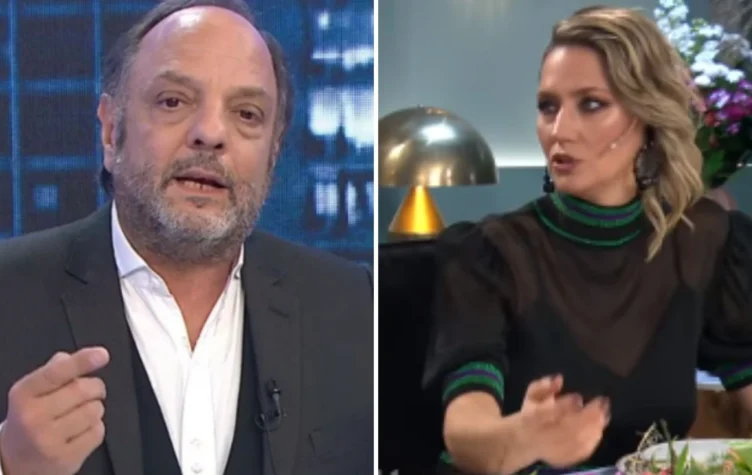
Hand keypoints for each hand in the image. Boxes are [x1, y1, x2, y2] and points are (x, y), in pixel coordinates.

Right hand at [0, 347, 109, 474]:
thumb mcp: (31, 393)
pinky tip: (80, 432)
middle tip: (91, 392)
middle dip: (95, 387)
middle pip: (83, 390)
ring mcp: (49, 440)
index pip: (56, 372)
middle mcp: (33, 417)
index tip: (101, 354)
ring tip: (79, 415)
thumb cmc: (29, 421)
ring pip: (94, 410)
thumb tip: (69, 357)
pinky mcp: (65, 458)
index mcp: (24, 394)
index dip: (82, 362)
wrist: (15, 463)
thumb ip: (53, 371)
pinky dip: (95, 428)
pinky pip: (98, 432)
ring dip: (95, 408)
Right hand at [517, 375, 609, 467]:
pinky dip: (593, 440)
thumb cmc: (531, 414)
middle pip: (568, 427)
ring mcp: (555, 449)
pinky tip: (600, 429)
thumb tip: (559, 379)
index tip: (578, 397)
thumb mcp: (532, 396)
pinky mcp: (565, 458)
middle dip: (588, 415)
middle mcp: (544, 434)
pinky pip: (582, 452)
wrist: (526, 441)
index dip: (565, 405)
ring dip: (594, 427)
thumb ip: (543, 386)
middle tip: (601, 403)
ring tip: (604, 414)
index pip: (549, 412)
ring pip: (578, 441)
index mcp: (533, 417)